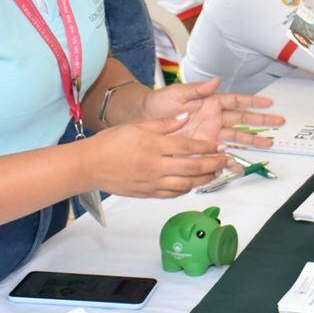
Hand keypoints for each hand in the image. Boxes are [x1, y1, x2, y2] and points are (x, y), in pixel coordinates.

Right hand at [84, 115, 228, 197]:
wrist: (89, 165)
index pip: (189, 147)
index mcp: (154, 146)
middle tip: (224, 161)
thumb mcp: (137, 125)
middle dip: (213, 164)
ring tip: (213, 173)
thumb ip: (164, 124)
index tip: (219, 145)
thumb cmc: (110, 143)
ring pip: (186, 184)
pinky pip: (172, 194)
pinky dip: (186, 189)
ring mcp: (152, 182)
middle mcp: (156, 166)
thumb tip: (185, 118)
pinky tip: (191, 184)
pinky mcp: (147, 193)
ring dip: (203, 180)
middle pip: (193, 168)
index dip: (208, 147)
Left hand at [142, 78, 281, 146]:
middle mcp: (213, 118)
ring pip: (236, 137)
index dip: (253, 102)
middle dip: (261, 122)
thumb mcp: (176, 93)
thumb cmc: (158, 104)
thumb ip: (197, 89)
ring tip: (268, 144)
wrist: (142, 120)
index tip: (269, 103)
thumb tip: (215, 81)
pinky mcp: (202, 147)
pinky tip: (238, 165)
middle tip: (278, 123)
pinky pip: (219, 154)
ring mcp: (209, 133)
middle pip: (243, 120)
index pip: (236, 101)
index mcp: (210, 103)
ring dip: (252, 141)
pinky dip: (229, 160)